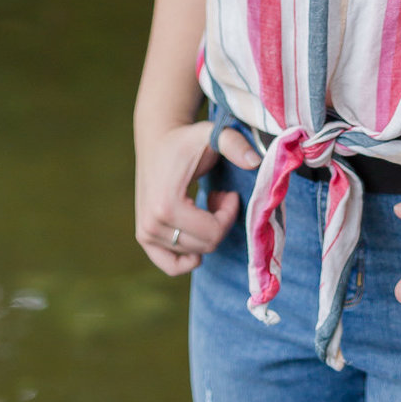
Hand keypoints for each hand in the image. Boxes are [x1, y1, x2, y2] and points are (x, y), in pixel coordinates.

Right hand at [135, 121, 259, 276]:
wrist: (157, 139)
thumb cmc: (186, 139)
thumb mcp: (212, 135)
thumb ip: (235, 144)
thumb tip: (256, 162)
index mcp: (166, 206)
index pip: (213, 232)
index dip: (229, 214)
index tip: (229, 193)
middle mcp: (151, 225)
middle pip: (206, 245)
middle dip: (221, 222)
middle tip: (219, 197)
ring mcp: (145, 234)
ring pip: (194, 253)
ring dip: (207, 231)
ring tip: (206, 205)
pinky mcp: (144, 238)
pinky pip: (171, 266)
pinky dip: (188, 258)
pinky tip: (198, 235)